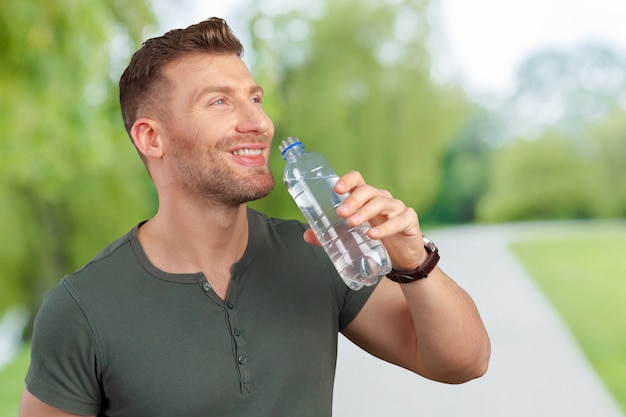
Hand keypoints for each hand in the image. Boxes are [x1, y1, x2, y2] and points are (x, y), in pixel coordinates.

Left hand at [302, 171, 426, 269]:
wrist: (403, 257)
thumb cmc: (376, 240)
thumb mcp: (353, 236)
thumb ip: (331, 234)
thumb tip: (307, 235)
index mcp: (366, 198)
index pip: (358, 181)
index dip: (348, 181)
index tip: (336, 190)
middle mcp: (382, 199)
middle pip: (368, 191)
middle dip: (353, 200)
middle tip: (341, 213)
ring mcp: (397, 208)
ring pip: (381, 203)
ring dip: (365, 212)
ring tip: (353, 223)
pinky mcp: (409, 221)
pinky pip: (398, 220)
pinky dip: (385, 227)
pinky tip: (373, 234)